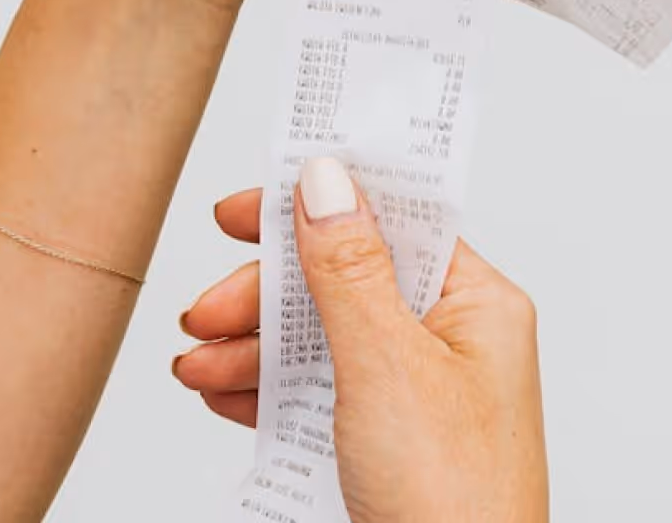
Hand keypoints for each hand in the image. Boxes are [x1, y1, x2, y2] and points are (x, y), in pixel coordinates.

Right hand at [176, 158, 546, 522]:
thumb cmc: (454, 500)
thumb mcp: (388, 367)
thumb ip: (348, 270)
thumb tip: (326, 180)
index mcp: (476, 304)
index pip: (394, 221)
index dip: (322, 201)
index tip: (249, 203)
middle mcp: (450, 340)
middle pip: (343, 281)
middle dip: (266, 293)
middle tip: (205, 310)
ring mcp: (416, 393)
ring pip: (321, 340)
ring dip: (252, 345)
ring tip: (195, 365)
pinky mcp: (385, 441)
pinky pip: (317, 394)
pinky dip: (265, 391)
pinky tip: (222, 395)